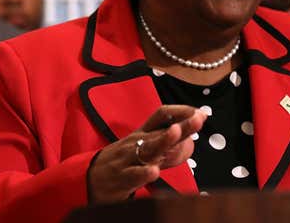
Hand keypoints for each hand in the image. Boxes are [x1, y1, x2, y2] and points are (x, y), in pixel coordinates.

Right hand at [88, 105, 206, 203]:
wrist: (89, 178)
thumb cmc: (122, 162)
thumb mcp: (142, 148)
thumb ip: (165, 144)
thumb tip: (190, 138)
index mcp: (143, 133)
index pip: (161, 115)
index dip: (180, 111)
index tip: (200, 111)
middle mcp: (137, 142)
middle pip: (161, 131)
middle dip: (182, 126)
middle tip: (199, 118)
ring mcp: (129, 158)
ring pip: (148, 148)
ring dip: (163, 140)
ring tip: (176, 132)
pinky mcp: (122, 177)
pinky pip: (134, 174)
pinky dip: (144, 173)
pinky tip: (155, 171)